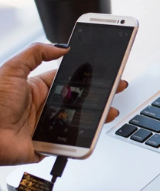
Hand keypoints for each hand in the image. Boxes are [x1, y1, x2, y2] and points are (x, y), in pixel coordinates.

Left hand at [0, 43, 126, 165]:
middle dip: (99, 95)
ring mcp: (47, 126)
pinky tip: (95, 131)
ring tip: (111, 110)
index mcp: (37, 88)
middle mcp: (44, 107)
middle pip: (79, 100)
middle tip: (117, 88)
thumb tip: (61, 46)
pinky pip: (70, 142)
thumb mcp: (11, 70)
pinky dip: (83, 139)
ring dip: (97, 116)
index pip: (70, 80)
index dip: (88, 76)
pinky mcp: (47, 145)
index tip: (104, 71)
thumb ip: (35, 53)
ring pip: (79, 121)